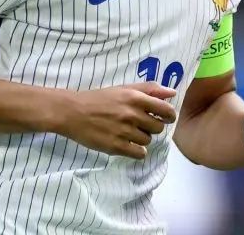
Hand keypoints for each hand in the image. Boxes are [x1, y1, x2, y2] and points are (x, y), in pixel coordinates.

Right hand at [53, 82, 177, 159]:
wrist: (72, 112)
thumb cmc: (99, 98)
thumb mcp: (123, 88)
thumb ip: (149, 89)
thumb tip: (172, 92)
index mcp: (135, 98)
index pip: (166, 110)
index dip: (169, 115)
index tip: (164, 118)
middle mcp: (132, 115)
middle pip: (158, 127)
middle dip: (152, 126)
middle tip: (140, 124)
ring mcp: (124, 132)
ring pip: (148, 141)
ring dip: (142, 138)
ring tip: (128, 132)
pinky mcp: (116, 147)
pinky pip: (139, 154)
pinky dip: (137, 151)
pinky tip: (128, 145)